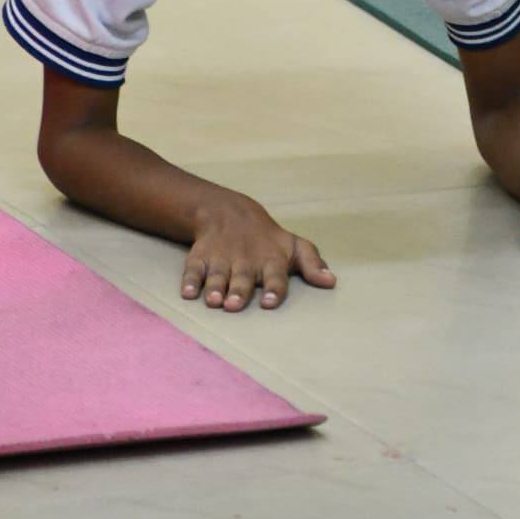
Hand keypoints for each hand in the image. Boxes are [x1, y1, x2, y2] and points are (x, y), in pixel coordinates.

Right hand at [180, 189, 336, 310]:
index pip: (275, 276)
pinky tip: (187, 292)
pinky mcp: (200, 258)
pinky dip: (189, 280)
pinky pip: (193, 269)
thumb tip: (332, 282)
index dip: (272, 290)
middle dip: (238, 292)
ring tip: (213, 301)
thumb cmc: (268, 239)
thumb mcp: (294, 246)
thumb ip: (312, 263)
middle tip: (234, 305)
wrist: (230, 213)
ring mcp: (221, 258)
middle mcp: (245, 260)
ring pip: (218, 275)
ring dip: (214, 288)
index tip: (269, 303)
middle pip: (242, 278)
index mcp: (270, 260)